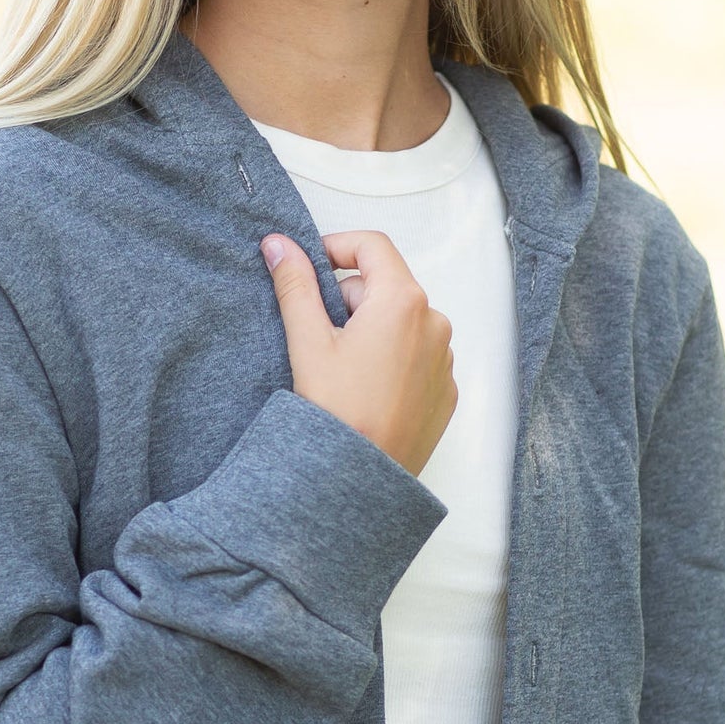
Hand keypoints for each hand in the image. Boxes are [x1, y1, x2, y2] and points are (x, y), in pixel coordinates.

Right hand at [260, 230, 456, 475]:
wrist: (363, 479)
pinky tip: (365, 389)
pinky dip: (391, 359)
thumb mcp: (308, 341)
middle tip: (319, 334)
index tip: (310, 267)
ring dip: (371, 329)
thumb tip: (279, 244)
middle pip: (386, 285)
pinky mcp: (445, 389)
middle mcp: (435, 323)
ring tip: (342, 369)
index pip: (372, 245)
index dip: (336, 247)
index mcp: (403, 301)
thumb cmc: (338, 412)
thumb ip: (295, 284)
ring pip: (402, 321)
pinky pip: (417, 355)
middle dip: (349, 299)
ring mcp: (445, 358)